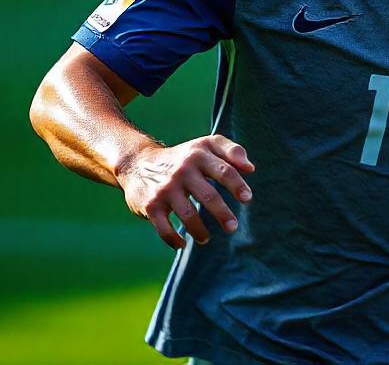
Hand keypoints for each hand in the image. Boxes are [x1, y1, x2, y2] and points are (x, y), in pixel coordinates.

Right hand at [115, 135, 254, 249]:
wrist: (138, 163)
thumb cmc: (182, 157)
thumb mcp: (205, 145)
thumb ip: (231, 150)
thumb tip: (250, 168)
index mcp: (198, 155)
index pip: (224, 170)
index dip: (237, 185)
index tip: (247, 198)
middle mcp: (182, 171)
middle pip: (208, 195)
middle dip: (223, 214)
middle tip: (232, 227)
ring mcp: (166, 189)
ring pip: (188, 215)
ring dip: (200, 232)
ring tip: (206, 239)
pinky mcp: (151, 205)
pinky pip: (164, 228)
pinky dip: (174, 240)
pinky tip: (182, 244)